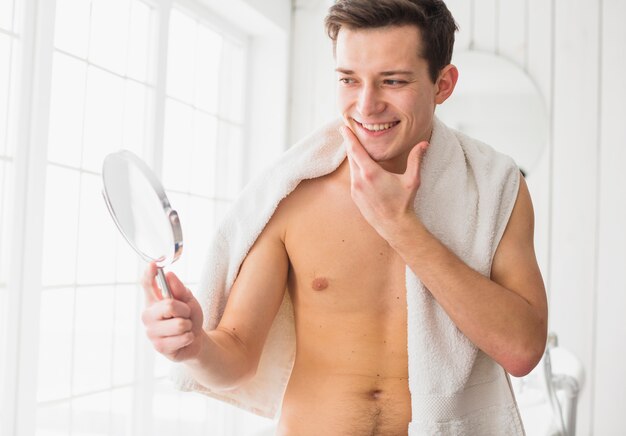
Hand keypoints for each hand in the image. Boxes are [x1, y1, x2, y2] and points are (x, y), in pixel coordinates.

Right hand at [141, 263, 203, 361]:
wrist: (194, 340)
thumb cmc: (188, 317)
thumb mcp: (188, 300)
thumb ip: (180, 289)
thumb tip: (170, 274)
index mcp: (153, 300)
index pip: (147, 285)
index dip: (149, 274)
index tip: (153, 264)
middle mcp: (148, 315)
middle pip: (169, 305)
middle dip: (184, 310)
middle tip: (184, 315)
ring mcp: (151, 332)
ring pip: (179, 324)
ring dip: (188, 325)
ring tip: (184, 328)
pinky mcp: (159, 346)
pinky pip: (182, 338)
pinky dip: (189, 337)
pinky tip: (183, 339)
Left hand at [341, 125, 427, 240]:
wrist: (394, 225)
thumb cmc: (403, 202)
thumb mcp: (412, 180)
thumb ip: (416, 159)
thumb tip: (425, 143)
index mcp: (371, 173)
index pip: (355, 149)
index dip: (349, 137)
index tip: (344, 127)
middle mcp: (359, 180)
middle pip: (351, 156)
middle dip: (350, 143)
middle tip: (347, 131)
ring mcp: (355, 188)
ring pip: (351, 167)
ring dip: (353, 156)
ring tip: (355, 147)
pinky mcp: (354, 196)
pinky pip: (353, 177)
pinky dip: (355, 168)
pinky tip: (360, 166)